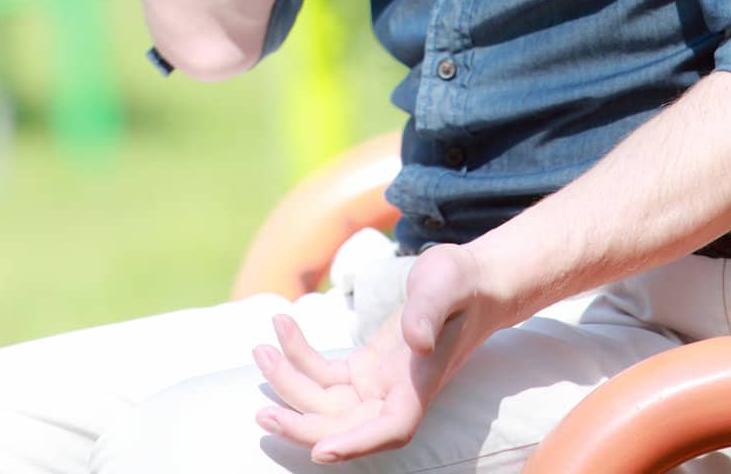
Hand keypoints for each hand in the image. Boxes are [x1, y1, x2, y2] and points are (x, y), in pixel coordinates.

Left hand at [253, 243, 497, 462]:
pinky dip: (300, 355)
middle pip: (345, 426)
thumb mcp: (446, 283)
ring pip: (327, 401)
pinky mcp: (367, 368)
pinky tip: (281, 328)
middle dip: (302, 423)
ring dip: (290, 381)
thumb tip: (415, 341)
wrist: (470, 280)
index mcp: (420, 385)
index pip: (391, 430)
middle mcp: (396, 394)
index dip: (356, 444)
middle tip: (261, 414)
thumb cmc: (461, 281)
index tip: (321, 452)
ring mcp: (379, 384)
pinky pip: (326, 374)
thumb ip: (428, 312)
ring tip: (260, 350)